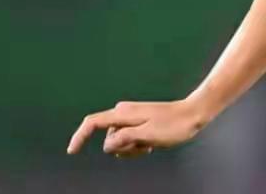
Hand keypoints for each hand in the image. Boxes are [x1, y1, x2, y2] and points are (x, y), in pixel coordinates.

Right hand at [66, 98, 207, 157]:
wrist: (193, 113)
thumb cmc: (174, 125)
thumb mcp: (148, 135)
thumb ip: (125, 139)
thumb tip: (107, 144)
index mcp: (123, 113)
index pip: (92, 123)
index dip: (79, 136)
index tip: (72, 151)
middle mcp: (124, 112)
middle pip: (109, 137)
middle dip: (122, 148)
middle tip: (145, 146)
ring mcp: (132, 116)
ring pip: (120, 140)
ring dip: (132, 148)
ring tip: (151, 143)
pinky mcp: (139, 121)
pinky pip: (129, 138)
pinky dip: (137, 144)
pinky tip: (152, 142)